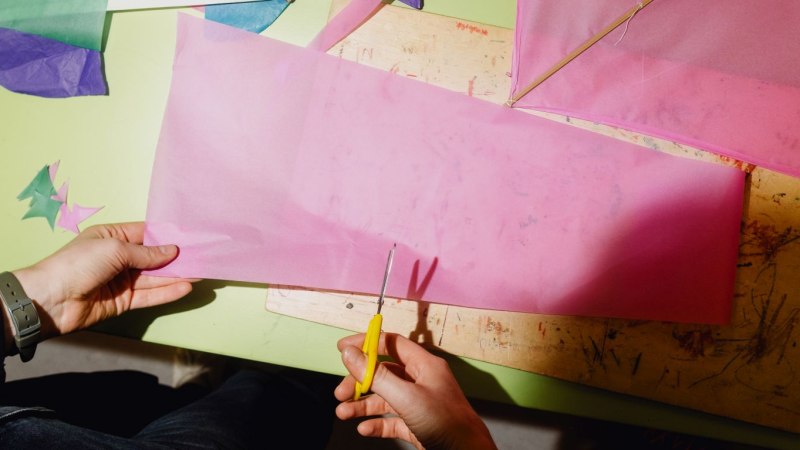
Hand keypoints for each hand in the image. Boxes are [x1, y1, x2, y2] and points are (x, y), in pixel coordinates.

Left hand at [8, 222, 192, 342]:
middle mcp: (118, 258)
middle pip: (153, 257)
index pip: (146, 234)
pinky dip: (167, 292)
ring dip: (176, 275)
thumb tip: (172, 251)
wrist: (52, 299)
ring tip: (200, 271)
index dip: (167, 236)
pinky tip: (185, 287)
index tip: (190, 236)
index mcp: (112, 237)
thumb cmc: (78, 264)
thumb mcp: (114, 249)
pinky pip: (150, 296)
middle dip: (176, 257)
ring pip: (155, 277)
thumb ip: (146, 252)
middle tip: (202, 256)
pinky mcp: (123, 301)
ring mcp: (122, 281)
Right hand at [334, 333, 496, 449]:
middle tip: (340, 393)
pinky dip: (376, 423)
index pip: (391, 344)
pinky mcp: (418, 425)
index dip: (366, 343)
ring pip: (385, 397)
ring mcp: (420, 403)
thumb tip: (351, 354)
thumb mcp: (406, 397)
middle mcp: (422, 381)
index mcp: (424, 365)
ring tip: (344, 414)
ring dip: (363, 404)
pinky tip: (364, 429)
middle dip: (360, 382)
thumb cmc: (446, 424)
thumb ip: (376, 376)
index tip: (342, 348)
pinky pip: (392, 419)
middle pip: (384, 372)